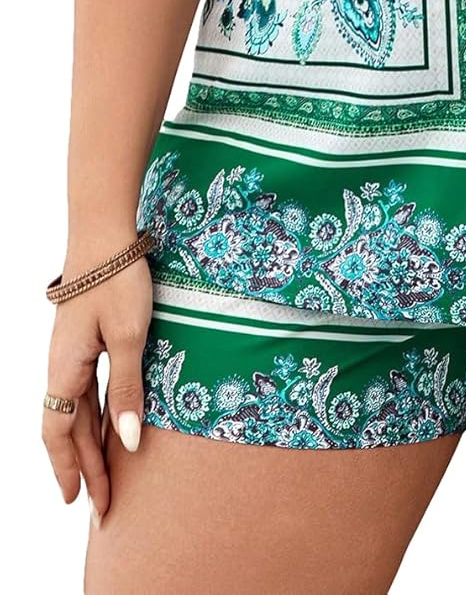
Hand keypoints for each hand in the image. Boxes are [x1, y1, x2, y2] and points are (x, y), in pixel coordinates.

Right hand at [42, 245, 152, 527]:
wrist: (106, 234)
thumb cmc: (118, 281)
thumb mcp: (130, 337)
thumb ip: (128, 389)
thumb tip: (129, 444)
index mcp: (65, 368)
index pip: (60, 432)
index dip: (70, 468)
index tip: (81, 501)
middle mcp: (62, 365)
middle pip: (69, 427)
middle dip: (83, 467)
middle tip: (100, 506)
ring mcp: (72, 352)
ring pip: (77, 410)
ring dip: (89, 445)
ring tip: (103, 476)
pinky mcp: (87, 339)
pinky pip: (87, 389)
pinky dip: (96, 415)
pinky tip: (110, 426)